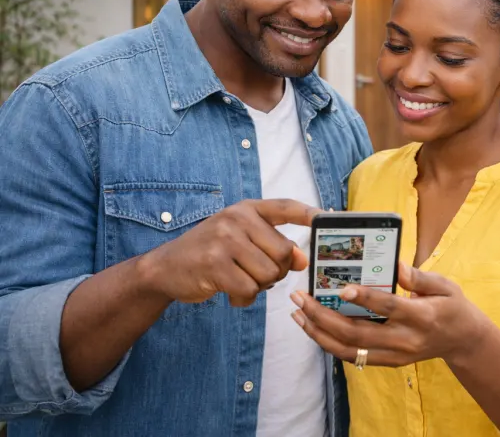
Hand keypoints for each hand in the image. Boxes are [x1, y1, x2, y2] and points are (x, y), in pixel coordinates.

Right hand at [138, 199, 319, 306]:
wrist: (164, 268)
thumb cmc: (210, 253)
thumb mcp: (240, 240)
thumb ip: (272, 245)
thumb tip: (303, 260)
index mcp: (246, 209)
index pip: (285, 207)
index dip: (309, 214)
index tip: (328, 219)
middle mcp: (237, 219)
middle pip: (284, 254)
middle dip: (277, 272)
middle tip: (255, 274)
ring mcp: (225, 240)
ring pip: (269, 275)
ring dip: (259, 287)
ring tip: (239, 280)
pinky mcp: (215, 264)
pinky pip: (249, 291)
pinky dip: (243, 299)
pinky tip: (229, 293)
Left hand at [290, 262, 489, 366]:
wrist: (463, 341)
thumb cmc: (453, 306)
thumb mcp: (444, 285)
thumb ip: (418, 277)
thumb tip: (394, 265)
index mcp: (421, 317)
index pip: (388, 308)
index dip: (364, 298)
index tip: (342, 286)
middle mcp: (405, 341)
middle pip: (357, 333)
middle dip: (323, 316)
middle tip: (300, 297)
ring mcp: (394, 355)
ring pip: (349, 349)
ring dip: (319, 333)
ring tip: (298, 314)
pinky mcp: (388, 362)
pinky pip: (353, 356)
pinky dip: (329, 343)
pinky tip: (313, 327)